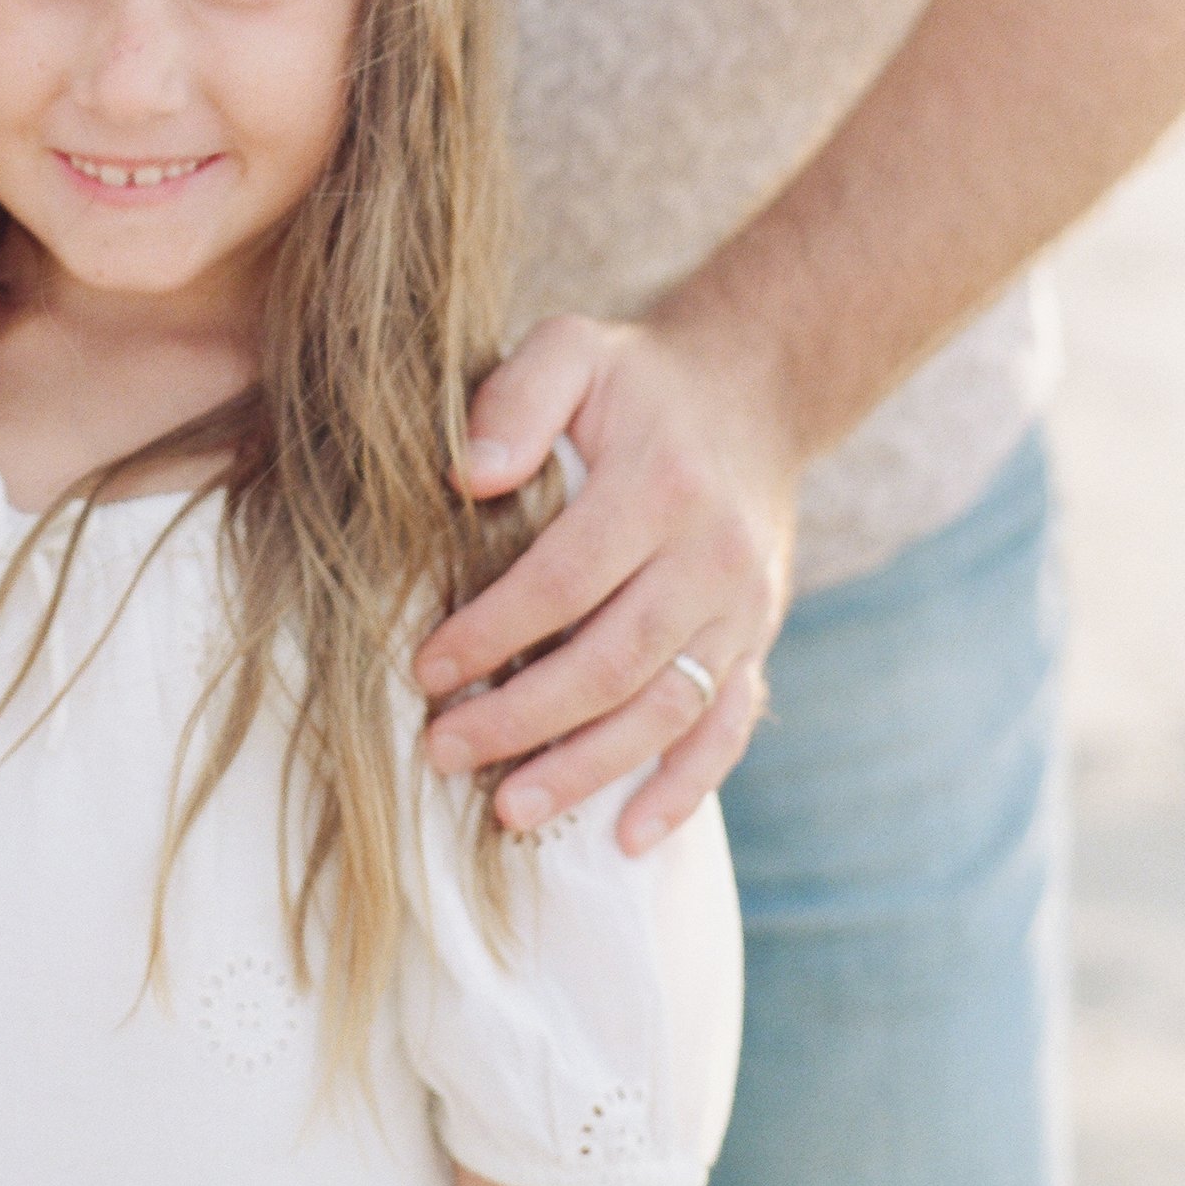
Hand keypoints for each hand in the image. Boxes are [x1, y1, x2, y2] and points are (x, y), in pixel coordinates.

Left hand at [413, 312, 801, 854]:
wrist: (753, 391)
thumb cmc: (635, 380)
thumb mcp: (571, 350)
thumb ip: (514, 400)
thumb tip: (461, 476)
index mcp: (661, 485)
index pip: (565, 579)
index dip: (493, 632)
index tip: (426, 669)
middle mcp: (713, 557)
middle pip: (614, 662)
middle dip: (523, 719)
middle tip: (442, 751)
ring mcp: (744, 609)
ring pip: (665, 710)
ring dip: (588, 768)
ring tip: (509, 809)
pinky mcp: (758, 641)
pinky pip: (728, 728)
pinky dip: (684, 789)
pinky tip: (629, 835)